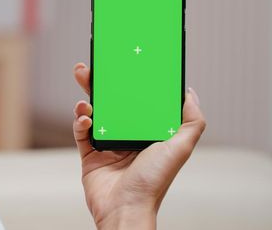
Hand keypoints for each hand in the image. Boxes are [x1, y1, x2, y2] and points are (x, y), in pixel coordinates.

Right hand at [72, 63, 205, 229]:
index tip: (126, 63)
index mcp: (148, 132)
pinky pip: (81, 130)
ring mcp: (107, 143)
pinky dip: (80, 120)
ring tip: (85, 87)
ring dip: (88, 97)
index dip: (132, 82)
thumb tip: (190, 93)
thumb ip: (192, 121)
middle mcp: (128, 135)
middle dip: (102, 83)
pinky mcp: (89, 153)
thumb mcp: (181, 148)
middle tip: (93, 67)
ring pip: (94, 112)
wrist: (125, 208)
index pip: (139, 100)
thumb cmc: (153, 182)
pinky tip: (85, 117)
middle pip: (113, 102)